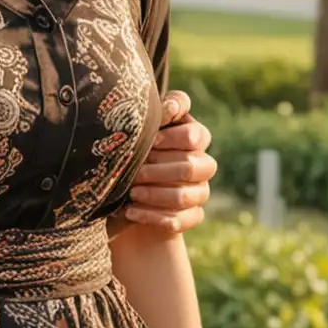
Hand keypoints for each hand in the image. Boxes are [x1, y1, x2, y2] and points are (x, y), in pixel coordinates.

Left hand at [125, 90, 215, 234]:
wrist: (125, 195)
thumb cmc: (132, 152)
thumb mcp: (139, 130)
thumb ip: (157, 114)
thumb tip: (170, 108)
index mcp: (193, 136)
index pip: (196, 135)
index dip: (173, 138)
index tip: (151, 141)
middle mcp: (202, 163)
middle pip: (191, 166)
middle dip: (159, 170)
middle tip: (134, 173)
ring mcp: (200, 191)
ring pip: (185, 195)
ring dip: (155, 195)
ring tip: (131, 193)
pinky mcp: (193, 215)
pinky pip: (179, 219)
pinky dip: (153, 216)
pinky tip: (132, 212)